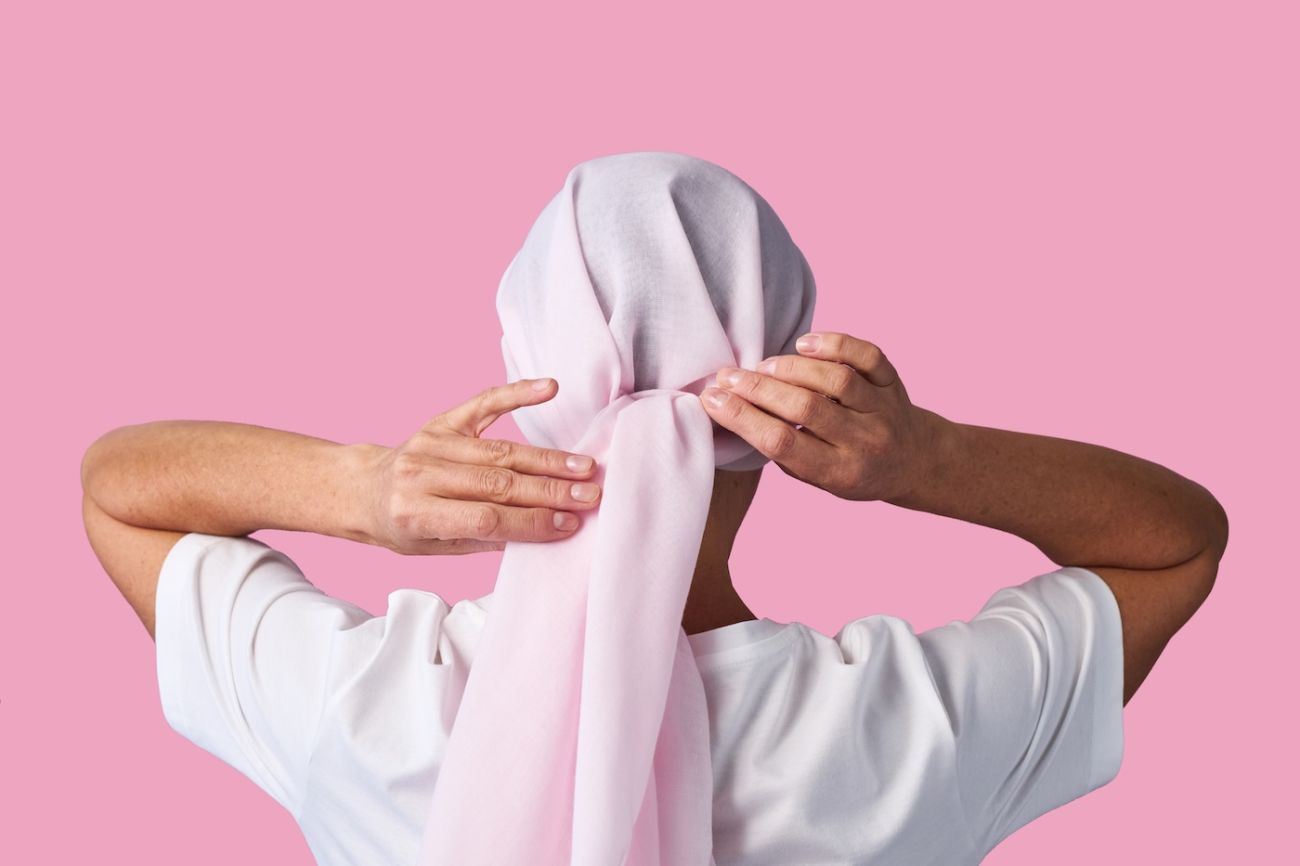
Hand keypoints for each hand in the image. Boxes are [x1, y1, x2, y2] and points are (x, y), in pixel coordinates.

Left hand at [362, 378, 601, 554]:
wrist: (362, 491)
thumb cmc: (403, 526)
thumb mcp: (434, 546)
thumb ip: (484, 538)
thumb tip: (543, 529)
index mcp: (417, 513)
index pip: (487, 518)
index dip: (531, 521)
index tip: (570, 524)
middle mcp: (422, 475)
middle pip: (499, 483)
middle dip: (550, 491)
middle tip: (590, 495)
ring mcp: (432, 442)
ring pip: (501, 451)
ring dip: (548, 460)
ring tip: (584, 467)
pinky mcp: (442, 420)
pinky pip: (484, 403)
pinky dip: (517, 394)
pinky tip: (548, 389)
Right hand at [700, 331, 939, 502]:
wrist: (915, 461)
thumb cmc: (852, 470)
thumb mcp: (818, 479)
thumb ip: (784, 452)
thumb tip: (734, 410)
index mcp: (840, 472)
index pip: (783, 444)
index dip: (743, 419)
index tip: (712, 400)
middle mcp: (865, 441)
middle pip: (806, 408)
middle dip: (758, 389)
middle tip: (726, 376)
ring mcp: (882, 409)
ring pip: (835, 379)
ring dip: (791, 368)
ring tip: (762, 366)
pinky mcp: (893, 381)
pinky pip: (867, 355)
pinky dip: (835, 344)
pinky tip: (805, 344)